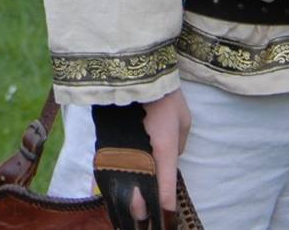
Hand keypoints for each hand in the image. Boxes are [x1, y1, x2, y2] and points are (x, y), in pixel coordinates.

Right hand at [93, 89, 189, 228]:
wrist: (131, 73)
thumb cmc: (162, 93)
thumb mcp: (183, 118)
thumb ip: (180, 143)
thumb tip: (173, 156)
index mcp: (163, 151)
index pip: (165, 189)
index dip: (165, 207)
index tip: (167, 217)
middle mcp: (140, 157)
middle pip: (138, 197)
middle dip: (142, 211)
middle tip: (146, 217)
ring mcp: (120, 152)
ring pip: (120, 190)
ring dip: (125, 202)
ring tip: (128, 212)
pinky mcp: (104, 145)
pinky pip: (107, 175)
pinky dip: (111, 186)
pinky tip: (113, 193)